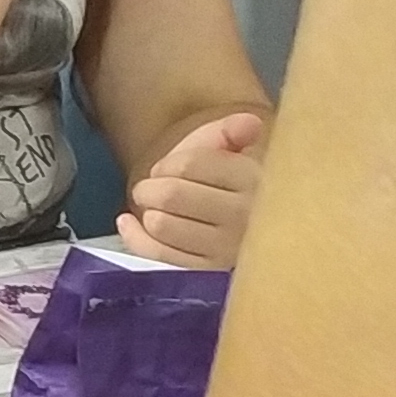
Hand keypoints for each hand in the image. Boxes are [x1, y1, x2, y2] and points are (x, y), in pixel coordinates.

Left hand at [119, 108, 267, 268]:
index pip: (189, 164)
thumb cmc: (240, 184)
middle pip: (171, 195)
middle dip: (150, 188)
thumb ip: (230, 132)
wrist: (266, 231)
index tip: (166, 169)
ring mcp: (227, 248)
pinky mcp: (210, 273)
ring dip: (148, 212)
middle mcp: (244, 215)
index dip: (167, 163)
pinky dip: (135, 237)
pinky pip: (159, 255)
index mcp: (253, 178)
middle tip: (150, 188)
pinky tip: (128, 222)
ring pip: (163, 225)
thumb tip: (248, 123)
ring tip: (153, 206)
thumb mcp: (238, 150)